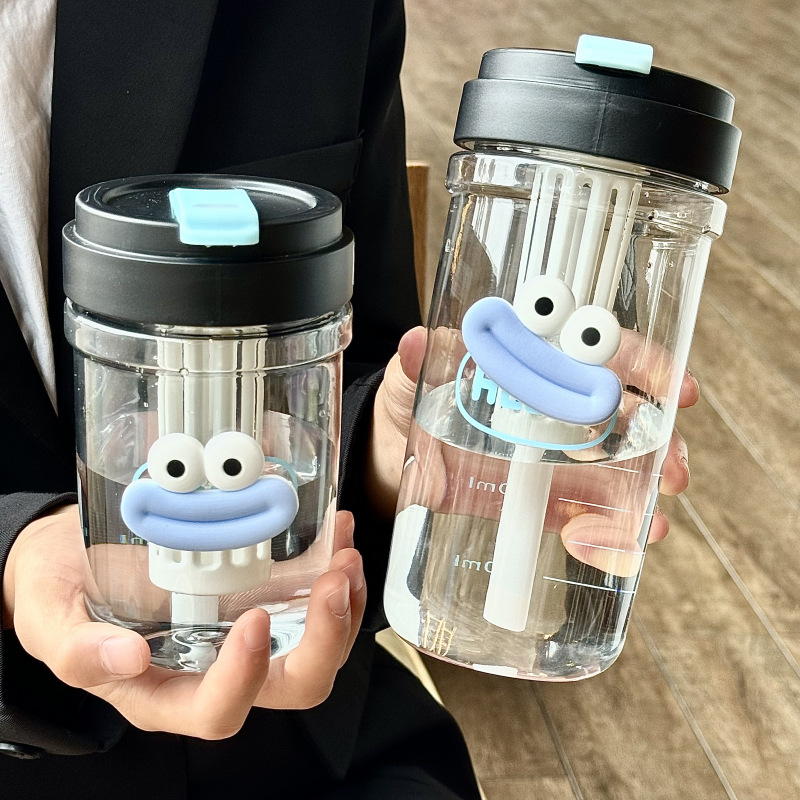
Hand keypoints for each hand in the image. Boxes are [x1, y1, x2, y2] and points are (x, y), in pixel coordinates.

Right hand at [2, 506, 364, 738]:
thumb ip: (80, 650)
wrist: (74, 554)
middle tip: (334, 582)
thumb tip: (128, 658)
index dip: (245, 678)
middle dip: (327, 639)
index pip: (219, 710)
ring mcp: (247, 629)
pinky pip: (313, 597)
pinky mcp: (260, 593)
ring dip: (343, 605)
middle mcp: (219, 667)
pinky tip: (335, 531)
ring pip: (317, 643)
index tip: (251, 622)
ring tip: (345, 554)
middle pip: (294, 684)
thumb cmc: (62, 593)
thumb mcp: (53, 622)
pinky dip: (331, 567)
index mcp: (168, 692)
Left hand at [369, 326, 697, 574]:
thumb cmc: (404, 412)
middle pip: (621, 416)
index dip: (640, 364)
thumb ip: (415, 366)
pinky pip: (578, 513)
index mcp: (525, 368)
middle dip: (658, 440)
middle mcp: (547, 410)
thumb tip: (417, 341)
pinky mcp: (534, 499)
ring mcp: (546, 457)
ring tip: (650, 520)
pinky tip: (612, 545)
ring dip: (640, 493)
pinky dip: (601, 531)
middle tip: (674, 468)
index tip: (674, 385)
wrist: (389, 465)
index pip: (593, 354)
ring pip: (612, 469)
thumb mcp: (406, 385)